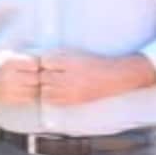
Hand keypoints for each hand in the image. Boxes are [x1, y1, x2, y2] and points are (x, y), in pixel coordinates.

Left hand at [38, 51, 155, 105]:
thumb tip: (43, 59)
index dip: (44, 62)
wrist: (112, 77)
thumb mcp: (76, 53)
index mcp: (70, 62)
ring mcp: (70, 91)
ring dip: (45, 86)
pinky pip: (53, 101)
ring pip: (45, 90)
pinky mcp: (73, 101)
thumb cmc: (94, 62)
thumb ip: (59, 55)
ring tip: (52, 82)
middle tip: (49, 73)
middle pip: (43, 77)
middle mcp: (69, 78)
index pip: (45, 62)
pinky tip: (57, 90)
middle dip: (43, 74)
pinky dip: (51, 96)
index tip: (48, 63)